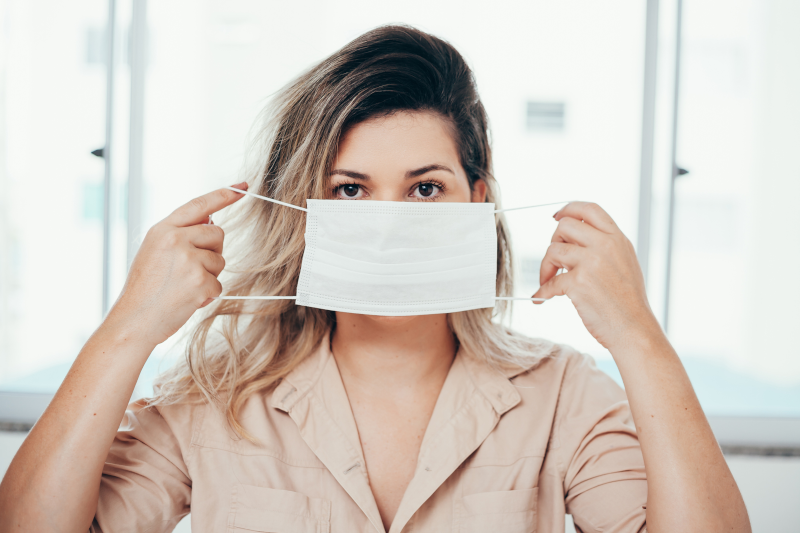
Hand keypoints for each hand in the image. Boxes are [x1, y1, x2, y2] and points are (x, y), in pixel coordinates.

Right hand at [107, 183, 247, 346]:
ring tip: (184, 287)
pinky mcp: (199, 280)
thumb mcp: (154, 252)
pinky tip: (187, 300)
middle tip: (191, 270)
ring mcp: (187, 258)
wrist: (133, 321)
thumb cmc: (146, 289)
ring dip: (209, 276)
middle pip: (217, 234)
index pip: (199, 205)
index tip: (242, 187)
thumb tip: (212, 222)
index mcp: (162, 229)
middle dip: (212, 252)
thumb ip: (179, 234)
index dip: (223, 195)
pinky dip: (208, 295)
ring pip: (220, 260)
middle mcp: (175, 238)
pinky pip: (218, 284)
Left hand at [532, 202, 660, 350]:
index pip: (590, 209)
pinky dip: (542, 291)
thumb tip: (574, 238)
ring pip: (553, 250)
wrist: (634, 329)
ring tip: (547, 280)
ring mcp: (592, 263)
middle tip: (555, 260)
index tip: (556, 217)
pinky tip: (541, 298)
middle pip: (565, 226)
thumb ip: (604, 246)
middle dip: (554, 241)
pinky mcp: (579, 283)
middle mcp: (606, 246)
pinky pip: (550, 281)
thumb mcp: (625, 262)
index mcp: (618, 239)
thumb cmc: (627, 301)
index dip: (568, 209)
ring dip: (545, 267)